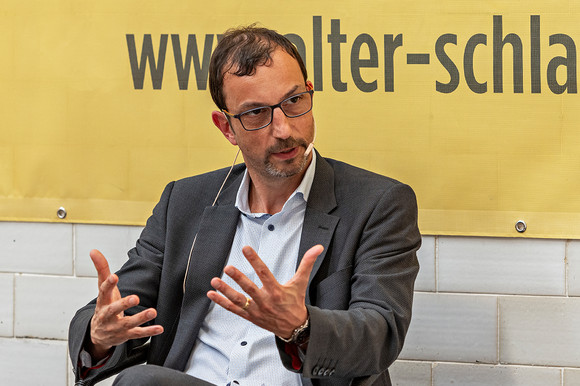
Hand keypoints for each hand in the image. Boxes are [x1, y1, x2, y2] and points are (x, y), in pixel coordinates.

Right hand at [87, 249, 163, 359]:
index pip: (103, 291)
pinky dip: (149, 331)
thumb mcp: (103, 289)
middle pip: (114, 310)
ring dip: (140, 318)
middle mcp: (108, 315)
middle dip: (123, 304)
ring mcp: (116, 327)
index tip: (114, 276)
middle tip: (135, 298)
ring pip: (128, 323)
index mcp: (102, 301)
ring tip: (153, 311)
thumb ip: (101, 269)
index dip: (108, 284)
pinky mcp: (126, 335)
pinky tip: (160, 328)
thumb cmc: (104, 305)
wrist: (98, 335)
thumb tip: (93, 250)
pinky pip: (138, 334)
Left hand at [207, 244, 322, 338]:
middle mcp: (265, 301)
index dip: (255, 260)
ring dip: (226, 291)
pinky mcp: (250, 316)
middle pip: (250, 289)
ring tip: (215, 281)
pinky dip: (222, 302)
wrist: (294, 328)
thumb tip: (318, 247)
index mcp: (277, 291)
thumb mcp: (301, 283)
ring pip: (239, 301)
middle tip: (228, 267)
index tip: (246, 249)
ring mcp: (256, 310)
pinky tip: (212, 294)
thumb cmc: (295, 302)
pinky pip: (234, 309)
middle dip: (238, 278)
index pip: (264, 273)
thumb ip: (307, 263)